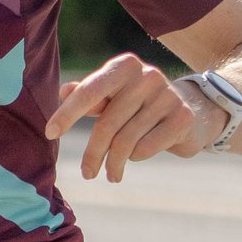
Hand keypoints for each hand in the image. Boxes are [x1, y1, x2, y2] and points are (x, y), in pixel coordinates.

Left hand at [46, 53, 210, 183]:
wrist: (190, 111)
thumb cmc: (138, 104)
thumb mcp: (112, 96)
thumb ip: (88, 95)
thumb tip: (64, 92)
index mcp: (124, 66)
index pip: (90, 91)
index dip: (67, 114)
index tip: (50, 133)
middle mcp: (147, 75)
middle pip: (107, 123)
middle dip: (93, 153)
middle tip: (87, 173)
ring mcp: (167, 95)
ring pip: (126, 140)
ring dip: (113, 163)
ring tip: (110, 174)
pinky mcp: (182, 117)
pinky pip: (146, 147)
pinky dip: (136, 158)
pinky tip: (136, 157)